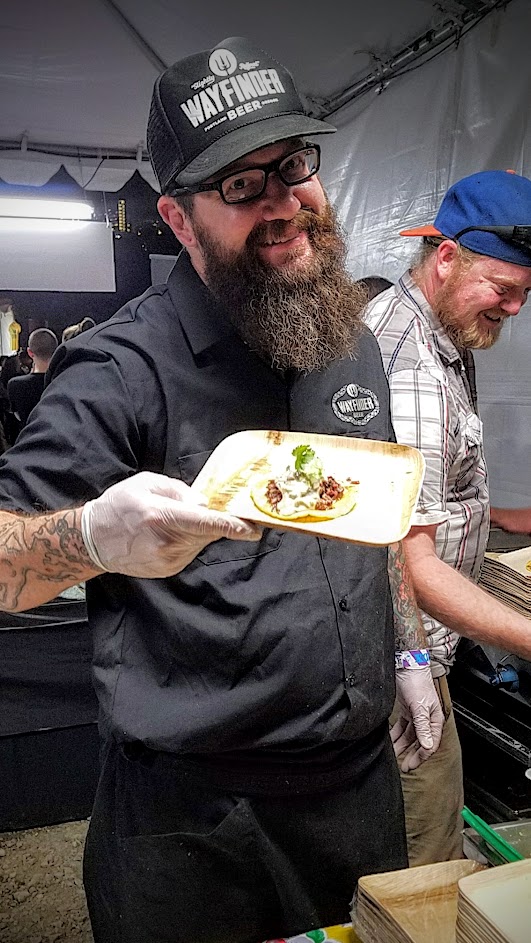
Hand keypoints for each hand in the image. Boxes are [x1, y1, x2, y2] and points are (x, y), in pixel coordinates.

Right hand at [81, 471, 261, 577]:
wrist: (93, 541)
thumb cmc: (118, 507)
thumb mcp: (146, 483)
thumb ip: (179, 491)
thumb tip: (203, 503)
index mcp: (160, 516)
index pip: (204, 523)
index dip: (232, 526)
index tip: (253, 529)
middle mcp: (166, 542)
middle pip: (208, 533)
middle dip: (216, 521)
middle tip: (213, 510)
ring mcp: (167, 560)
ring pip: (200, 542)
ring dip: (199, 530)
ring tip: (174, 521)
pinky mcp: (168, 569)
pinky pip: (190, 551)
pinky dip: (189, 540)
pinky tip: (168, 534)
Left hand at [391, 665, 444, 771]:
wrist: (406, 664)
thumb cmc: (417, 681)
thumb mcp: (420, 707)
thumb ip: (423, 727)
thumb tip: (427, 746)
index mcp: (434, 719)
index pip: (430, 743)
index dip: (421, 756)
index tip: (411, 765)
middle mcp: (426, 718)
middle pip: (419, 742)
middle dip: (411, 754)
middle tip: (402, 766)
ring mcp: (416, 714)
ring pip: (409, 735)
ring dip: (402, 746)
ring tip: (394, 755)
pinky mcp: (407, 710)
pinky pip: (402, 727)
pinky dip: (397, 735)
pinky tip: (391, 741)